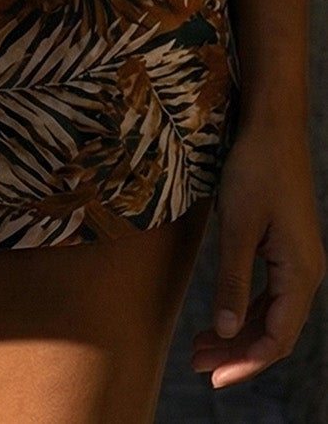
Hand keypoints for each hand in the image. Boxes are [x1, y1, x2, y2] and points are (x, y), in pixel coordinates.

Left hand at [191, 116, 325, 387]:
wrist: (272, 125)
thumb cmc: (255, 169)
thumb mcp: (238, 226)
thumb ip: (232, 281)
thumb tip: (224, 330)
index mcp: (301, 272)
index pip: (277, 338)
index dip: (245, 362)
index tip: (213, 376)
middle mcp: (306, 272)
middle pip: (274, 330)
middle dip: (236, 351)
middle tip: (196, 364)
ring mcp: (297, 260)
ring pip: (270, 312)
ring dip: (237, 332)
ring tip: (199, 347)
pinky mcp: (285, 247)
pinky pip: (268, 292)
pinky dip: (243, 307)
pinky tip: (218, 315)